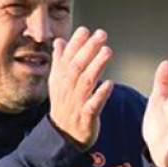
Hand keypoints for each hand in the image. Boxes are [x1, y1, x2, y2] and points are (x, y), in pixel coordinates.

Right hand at [48, 27, 114, 149]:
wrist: (63, 137)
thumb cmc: (64, 106)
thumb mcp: (57, 83)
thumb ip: (60, 61)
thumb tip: (59, 41)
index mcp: (60, 80)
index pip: (67, 58)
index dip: (75, 43)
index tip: (85, 29)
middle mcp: (67, 90)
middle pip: (77, 66)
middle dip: (88, 49)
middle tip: (101, 34)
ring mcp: (76, 104)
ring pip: (85, 82)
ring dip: (96, 65)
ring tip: (107, 51)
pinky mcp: (86, 118)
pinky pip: (93, 105)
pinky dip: (101, 94)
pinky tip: (110, 84)